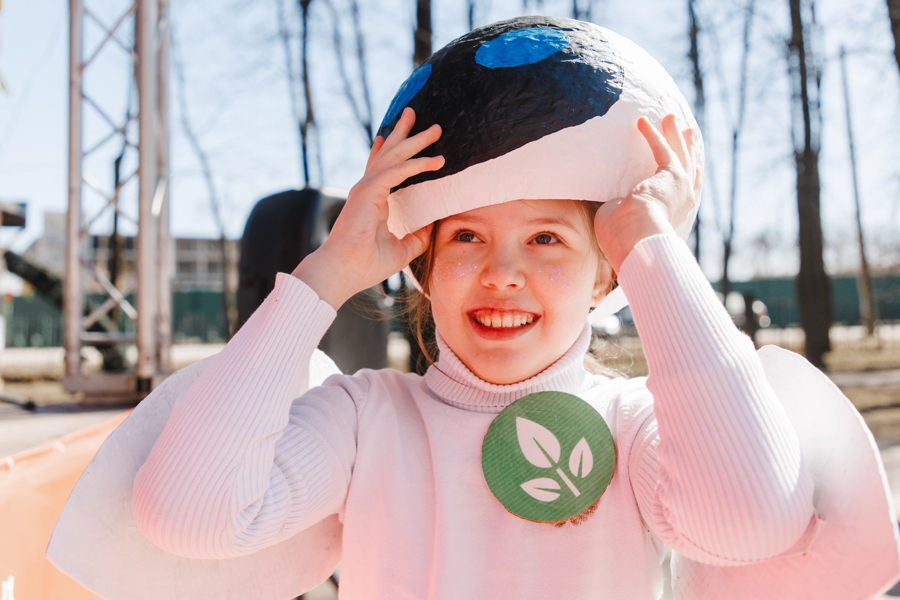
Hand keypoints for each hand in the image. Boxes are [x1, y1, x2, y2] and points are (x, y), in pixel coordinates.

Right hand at [292, 108, 443, 308]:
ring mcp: (366, 189)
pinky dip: (416, 165)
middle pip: (389, 154)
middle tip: (422, 118)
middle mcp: (367, 189)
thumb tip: (434, 227)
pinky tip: (436, 161)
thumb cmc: (366, 264)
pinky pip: (396, 172)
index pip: (382, 169)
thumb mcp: (402, 250)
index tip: (398, 134)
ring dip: (415, 141)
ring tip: (435, 128)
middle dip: (406, 134)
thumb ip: (417, 237)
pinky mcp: (368, 193)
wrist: (343, 272)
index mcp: (372, 200)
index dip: (391, 150)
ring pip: (394, 156)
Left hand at [593, 114, 699, 271]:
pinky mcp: (671, 174)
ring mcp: (681, 187)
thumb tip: (617, 203)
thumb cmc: (625, 238)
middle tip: (689, 131)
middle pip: (688, 168)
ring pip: (679, 154)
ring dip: (674, 134)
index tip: (694, 166)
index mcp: (674, 216)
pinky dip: (653, 134)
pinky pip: (662, 148)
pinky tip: (642, 121)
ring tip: (670, 117)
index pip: (687, 193)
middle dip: (687, 148)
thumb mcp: (624, 221)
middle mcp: (683, 202)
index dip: (691, 177)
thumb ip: (623, 209)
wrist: (638, 237)